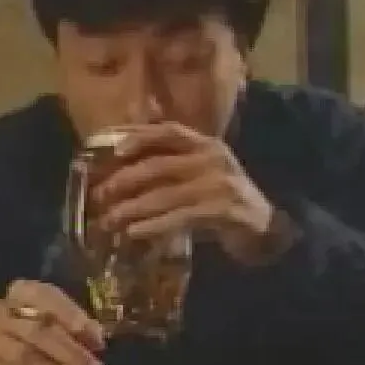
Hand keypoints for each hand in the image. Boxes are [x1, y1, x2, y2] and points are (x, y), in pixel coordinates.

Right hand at [0, 280, 106, 364]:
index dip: (73, 317)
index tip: (98, 341)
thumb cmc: (34, 336)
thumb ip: (73, 327)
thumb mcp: (54, 323)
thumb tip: (96, 338)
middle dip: (72, 355)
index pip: (45, 296)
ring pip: (25, 358)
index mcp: (20, 292)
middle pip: (37, 331)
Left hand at [93, 122, 289, 265]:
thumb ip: (169, 165)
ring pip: (165, 194)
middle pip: (159, 165)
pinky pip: (180, 217)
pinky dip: (154, 225)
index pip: (169, 131)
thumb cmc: (221, 199)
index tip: (113, 150)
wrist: (265, 226)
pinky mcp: (223, 210)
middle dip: (125, 180)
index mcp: (205, 144)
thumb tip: (120, 167)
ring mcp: (219, 184)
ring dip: (133, 208)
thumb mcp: (200, 173)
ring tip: (109, 220)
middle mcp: (212, 158)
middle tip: (99, 195)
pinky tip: (135, 232)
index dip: (139, 136)